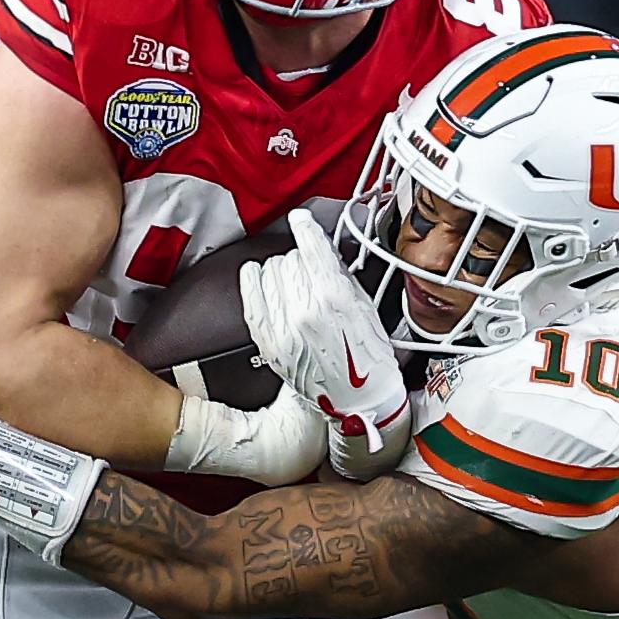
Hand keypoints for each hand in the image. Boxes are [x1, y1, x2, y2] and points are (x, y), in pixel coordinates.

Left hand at [240, 222, 410, 477]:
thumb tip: (320, 247)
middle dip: (301, 260)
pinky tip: (259, 276)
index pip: (310, 246)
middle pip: (290, 259)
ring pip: (269, 273)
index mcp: (334, 298)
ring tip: (294, 283)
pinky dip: (254, 281)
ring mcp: (283, 328)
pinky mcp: (268, 342)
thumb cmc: (368, 355)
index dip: (305, 227)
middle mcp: (305, 311)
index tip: (300, 219)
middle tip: (311, 272)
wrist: (358, 399)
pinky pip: (250, 296)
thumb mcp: (364, 305)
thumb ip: (340, 274)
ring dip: (282, 272)